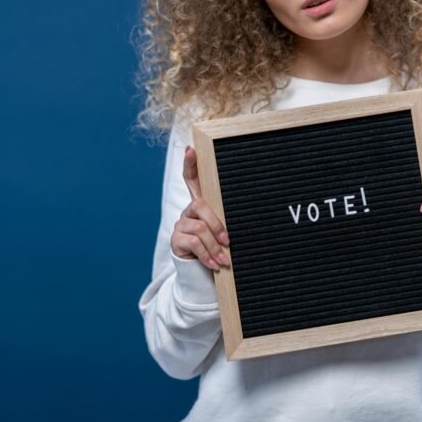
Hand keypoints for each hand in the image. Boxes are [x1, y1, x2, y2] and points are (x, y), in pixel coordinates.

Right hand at [171, 146, 230, 270]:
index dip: (190, 164)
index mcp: (202, 204)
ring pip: (199, 228)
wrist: (204, 273)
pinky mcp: (176, 239)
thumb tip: (246, 211)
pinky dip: (207, 255)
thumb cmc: (219, 248)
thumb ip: (227, 219)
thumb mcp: (225, 231)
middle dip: (216, 225)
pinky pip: (193, 243)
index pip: (193, 179)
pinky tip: (215, 264)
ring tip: (224, 259)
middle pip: (199, 205)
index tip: (190, 149)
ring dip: (214, 246)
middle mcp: (189, 211)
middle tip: (228, 241)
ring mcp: (181, 224)